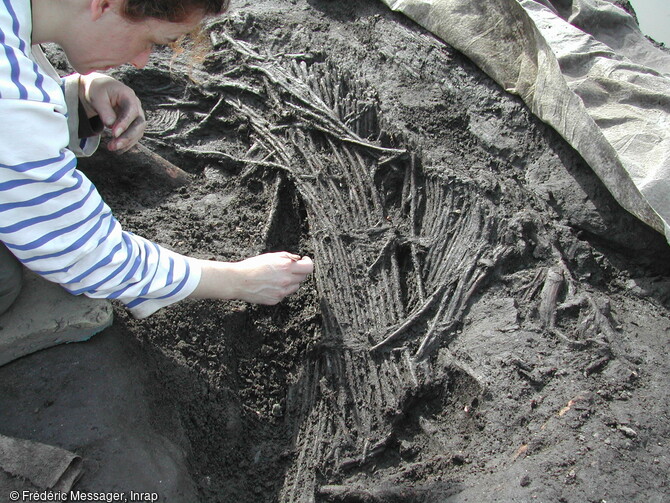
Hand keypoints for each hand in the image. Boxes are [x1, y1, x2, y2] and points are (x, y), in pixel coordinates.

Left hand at [79, 73, 145, 152]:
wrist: (99, 90)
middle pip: (139, 124)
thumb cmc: (97, 90)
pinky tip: (117, 149)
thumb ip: (104, 110)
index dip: (125, 123)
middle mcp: (136, 106)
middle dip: (127, 136)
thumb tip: (110, 125)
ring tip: (111, 148)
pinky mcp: (133, 124)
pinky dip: (126, 143)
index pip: (131, 111)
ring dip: (126, 142)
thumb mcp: (96, 96)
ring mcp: (136, 116)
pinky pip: (133, 136)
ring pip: (138, 132)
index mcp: (128, 95)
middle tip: (114, 146)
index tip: (114, 133)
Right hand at [192, 252, 313, 304]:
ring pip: (295, 287)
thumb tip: (298, 259)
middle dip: (298, 272)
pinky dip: (281, 289)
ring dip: (291, 282)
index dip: (308, 263)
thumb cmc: (252, 266)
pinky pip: (284, 294)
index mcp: (286, 267)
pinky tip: (270, 285)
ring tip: (277, 277)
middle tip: (289, 268)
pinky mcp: (276, 300)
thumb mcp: (271, 256)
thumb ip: (287, 257)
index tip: (304, 261)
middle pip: (303, 277)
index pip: (308, 268)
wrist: (238, 281)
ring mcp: (282, 292)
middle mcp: (286, 280)